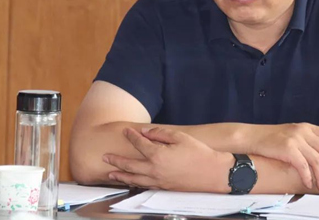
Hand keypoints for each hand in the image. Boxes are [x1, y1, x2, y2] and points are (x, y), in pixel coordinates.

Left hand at [103, 127, 231, 191]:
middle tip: (105, 157)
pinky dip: (133, 184)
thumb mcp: (180, 137)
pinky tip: (130, 182)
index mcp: (157, 155)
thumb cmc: (199, 153)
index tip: (125, 131)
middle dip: (116, 160)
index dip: (131, 136)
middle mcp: (154, 169)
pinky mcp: (163, 188)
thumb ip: (160, 134)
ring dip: (120, 176)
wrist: (213, 173)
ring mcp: (158, 181)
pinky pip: (143, 186)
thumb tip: (145, 131)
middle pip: (129, 164)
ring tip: (110, 174)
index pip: (139, 143)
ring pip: (133, 179)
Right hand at [247, 123, 318, 191]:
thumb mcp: (294, 134)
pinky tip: (309, 183)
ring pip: (317, 160)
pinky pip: (303, 165)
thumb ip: (309, 140)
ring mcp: (295, 139)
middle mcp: (304, 131)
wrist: (253, 137)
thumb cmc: (273, 139)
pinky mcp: (287, 148)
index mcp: (308, 127)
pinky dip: (308, 176)